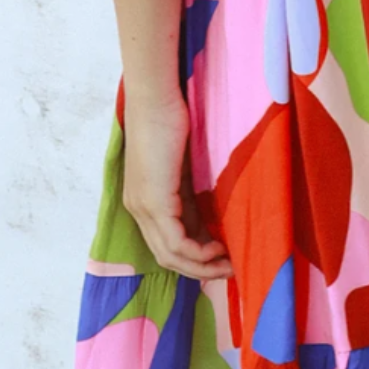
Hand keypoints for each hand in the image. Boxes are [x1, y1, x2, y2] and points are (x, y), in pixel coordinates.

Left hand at [121, 91, 234, 282]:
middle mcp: (138, 210)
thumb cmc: (171, 120)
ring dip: (202, 266)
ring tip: (230, 263)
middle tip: (230, 269)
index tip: (222, 256)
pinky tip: (219, 247)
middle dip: (200, 269)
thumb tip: (211, 213)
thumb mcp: (184, 166)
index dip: (194, 257)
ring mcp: (143, 207)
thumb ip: (191, 191)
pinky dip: (198, 252)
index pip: (166, 244)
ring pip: (170, 255)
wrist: (156, 98)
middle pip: (167, 258)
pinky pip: (176, 242)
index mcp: (143, 201)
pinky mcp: (155, 202)